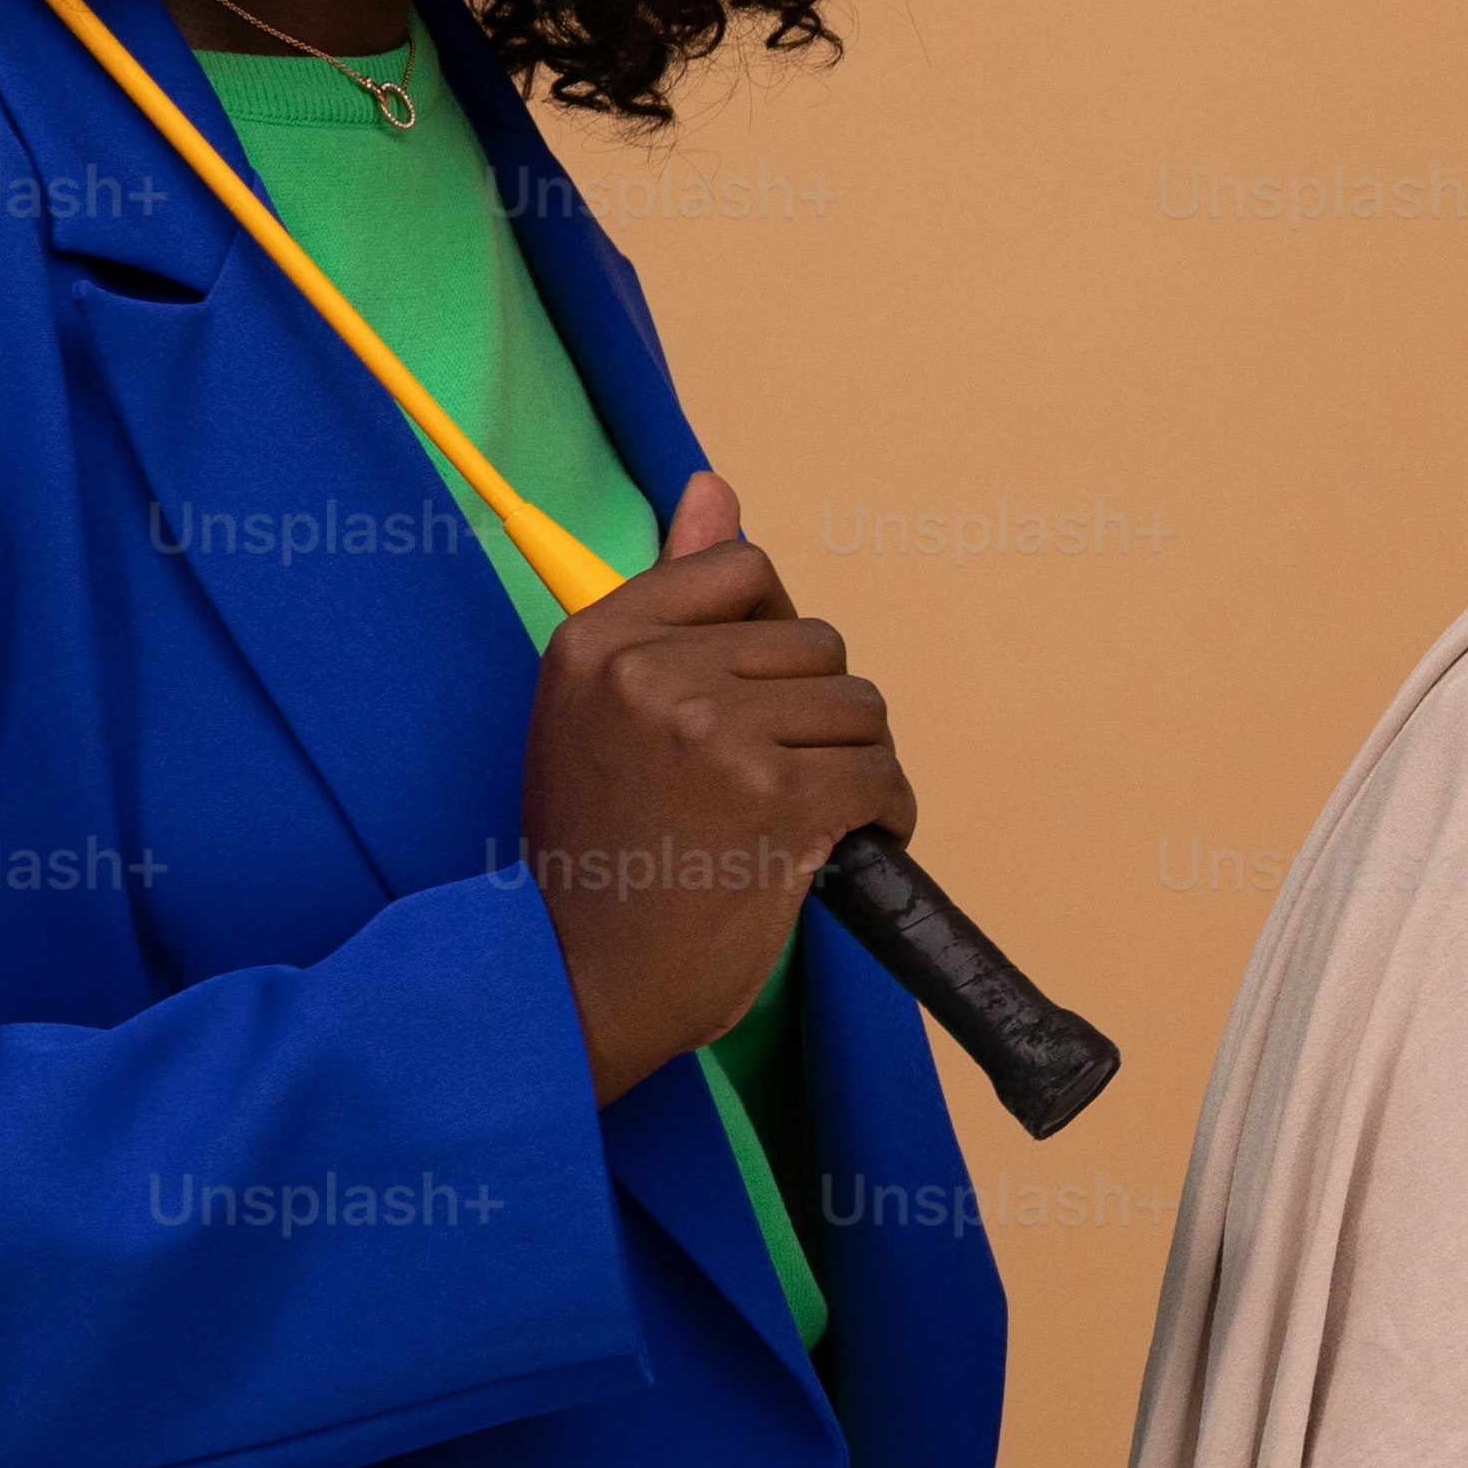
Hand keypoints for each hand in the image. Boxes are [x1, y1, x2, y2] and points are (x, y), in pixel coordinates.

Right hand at [521, 470, 910, 1098]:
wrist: (580, 982)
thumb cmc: (601, 851)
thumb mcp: (601, 710)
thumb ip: (666, 595)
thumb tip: (715, 486)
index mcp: (597, 639)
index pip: (743, 569)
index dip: (773, 635)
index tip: (760, 699)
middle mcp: (649, 674)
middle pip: (815, 641)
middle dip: (818, 712)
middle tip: (779, 780)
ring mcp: (712, 735)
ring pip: (857, 705)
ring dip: (853, 763)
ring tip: (807, 816)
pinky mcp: (774, 801)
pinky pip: (881, 775)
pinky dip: (886, 814)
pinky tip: (848, 846)